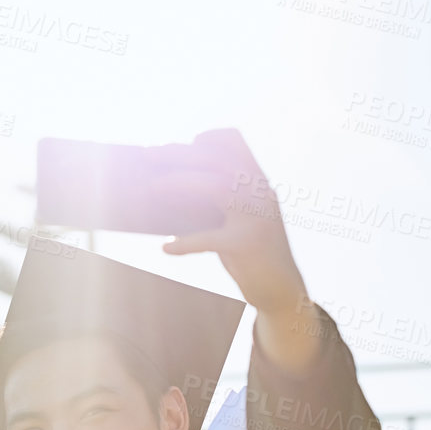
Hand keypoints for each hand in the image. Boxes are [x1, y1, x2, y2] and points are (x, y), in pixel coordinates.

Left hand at [153, 130, 319, 369]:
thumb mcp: (234, 221)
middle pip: (219, 160)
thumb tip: (166, 188)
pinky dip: (184, 243)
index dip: (207, 138)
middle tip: (148, 154)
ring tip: (152, 188)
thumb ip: (212, 203)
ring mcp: (257, 218)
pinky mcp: (248, 245)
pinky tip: (165, 248)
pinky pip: (210, 239)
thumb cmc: (249, 255)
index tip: (182, 144)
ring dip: (181, 183)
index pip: (236, 143)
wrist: (282, 291)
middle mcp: (260, 194)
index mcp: (257, 183)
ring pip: (218, 187)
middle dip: (180, 154)